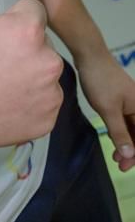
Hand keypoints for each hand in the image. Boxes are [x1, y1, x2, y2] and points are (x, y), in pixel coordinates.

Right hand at [0, 0, 63, 154]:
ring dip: (28, 74)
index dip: (9, 20)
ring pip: (44, 72)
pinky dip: (31, 102)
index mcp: (29, 29)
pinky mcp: (49, 119)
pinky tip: (4, 103)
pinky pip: (45, 102)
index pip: (31, 10)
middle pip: (39, 42)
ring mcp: (52, 93)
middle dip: (20, 47)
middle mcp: (49, 60)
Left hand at [75, 49, 134, 171]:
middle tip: (120, 166)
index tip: (126, 167)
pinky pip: (125, 121)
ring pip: (132, 129)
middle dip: (133, 151)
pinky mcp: (120, 100)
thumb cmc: (100, 80)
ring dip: (127, 144)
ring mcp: (130, 103)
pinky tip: (114, 140)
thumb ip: (119, 132)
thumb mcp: (108, 109)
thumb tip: (130, 154)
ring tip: (116, 158)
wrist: (90, 54)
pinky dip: (121, 132)